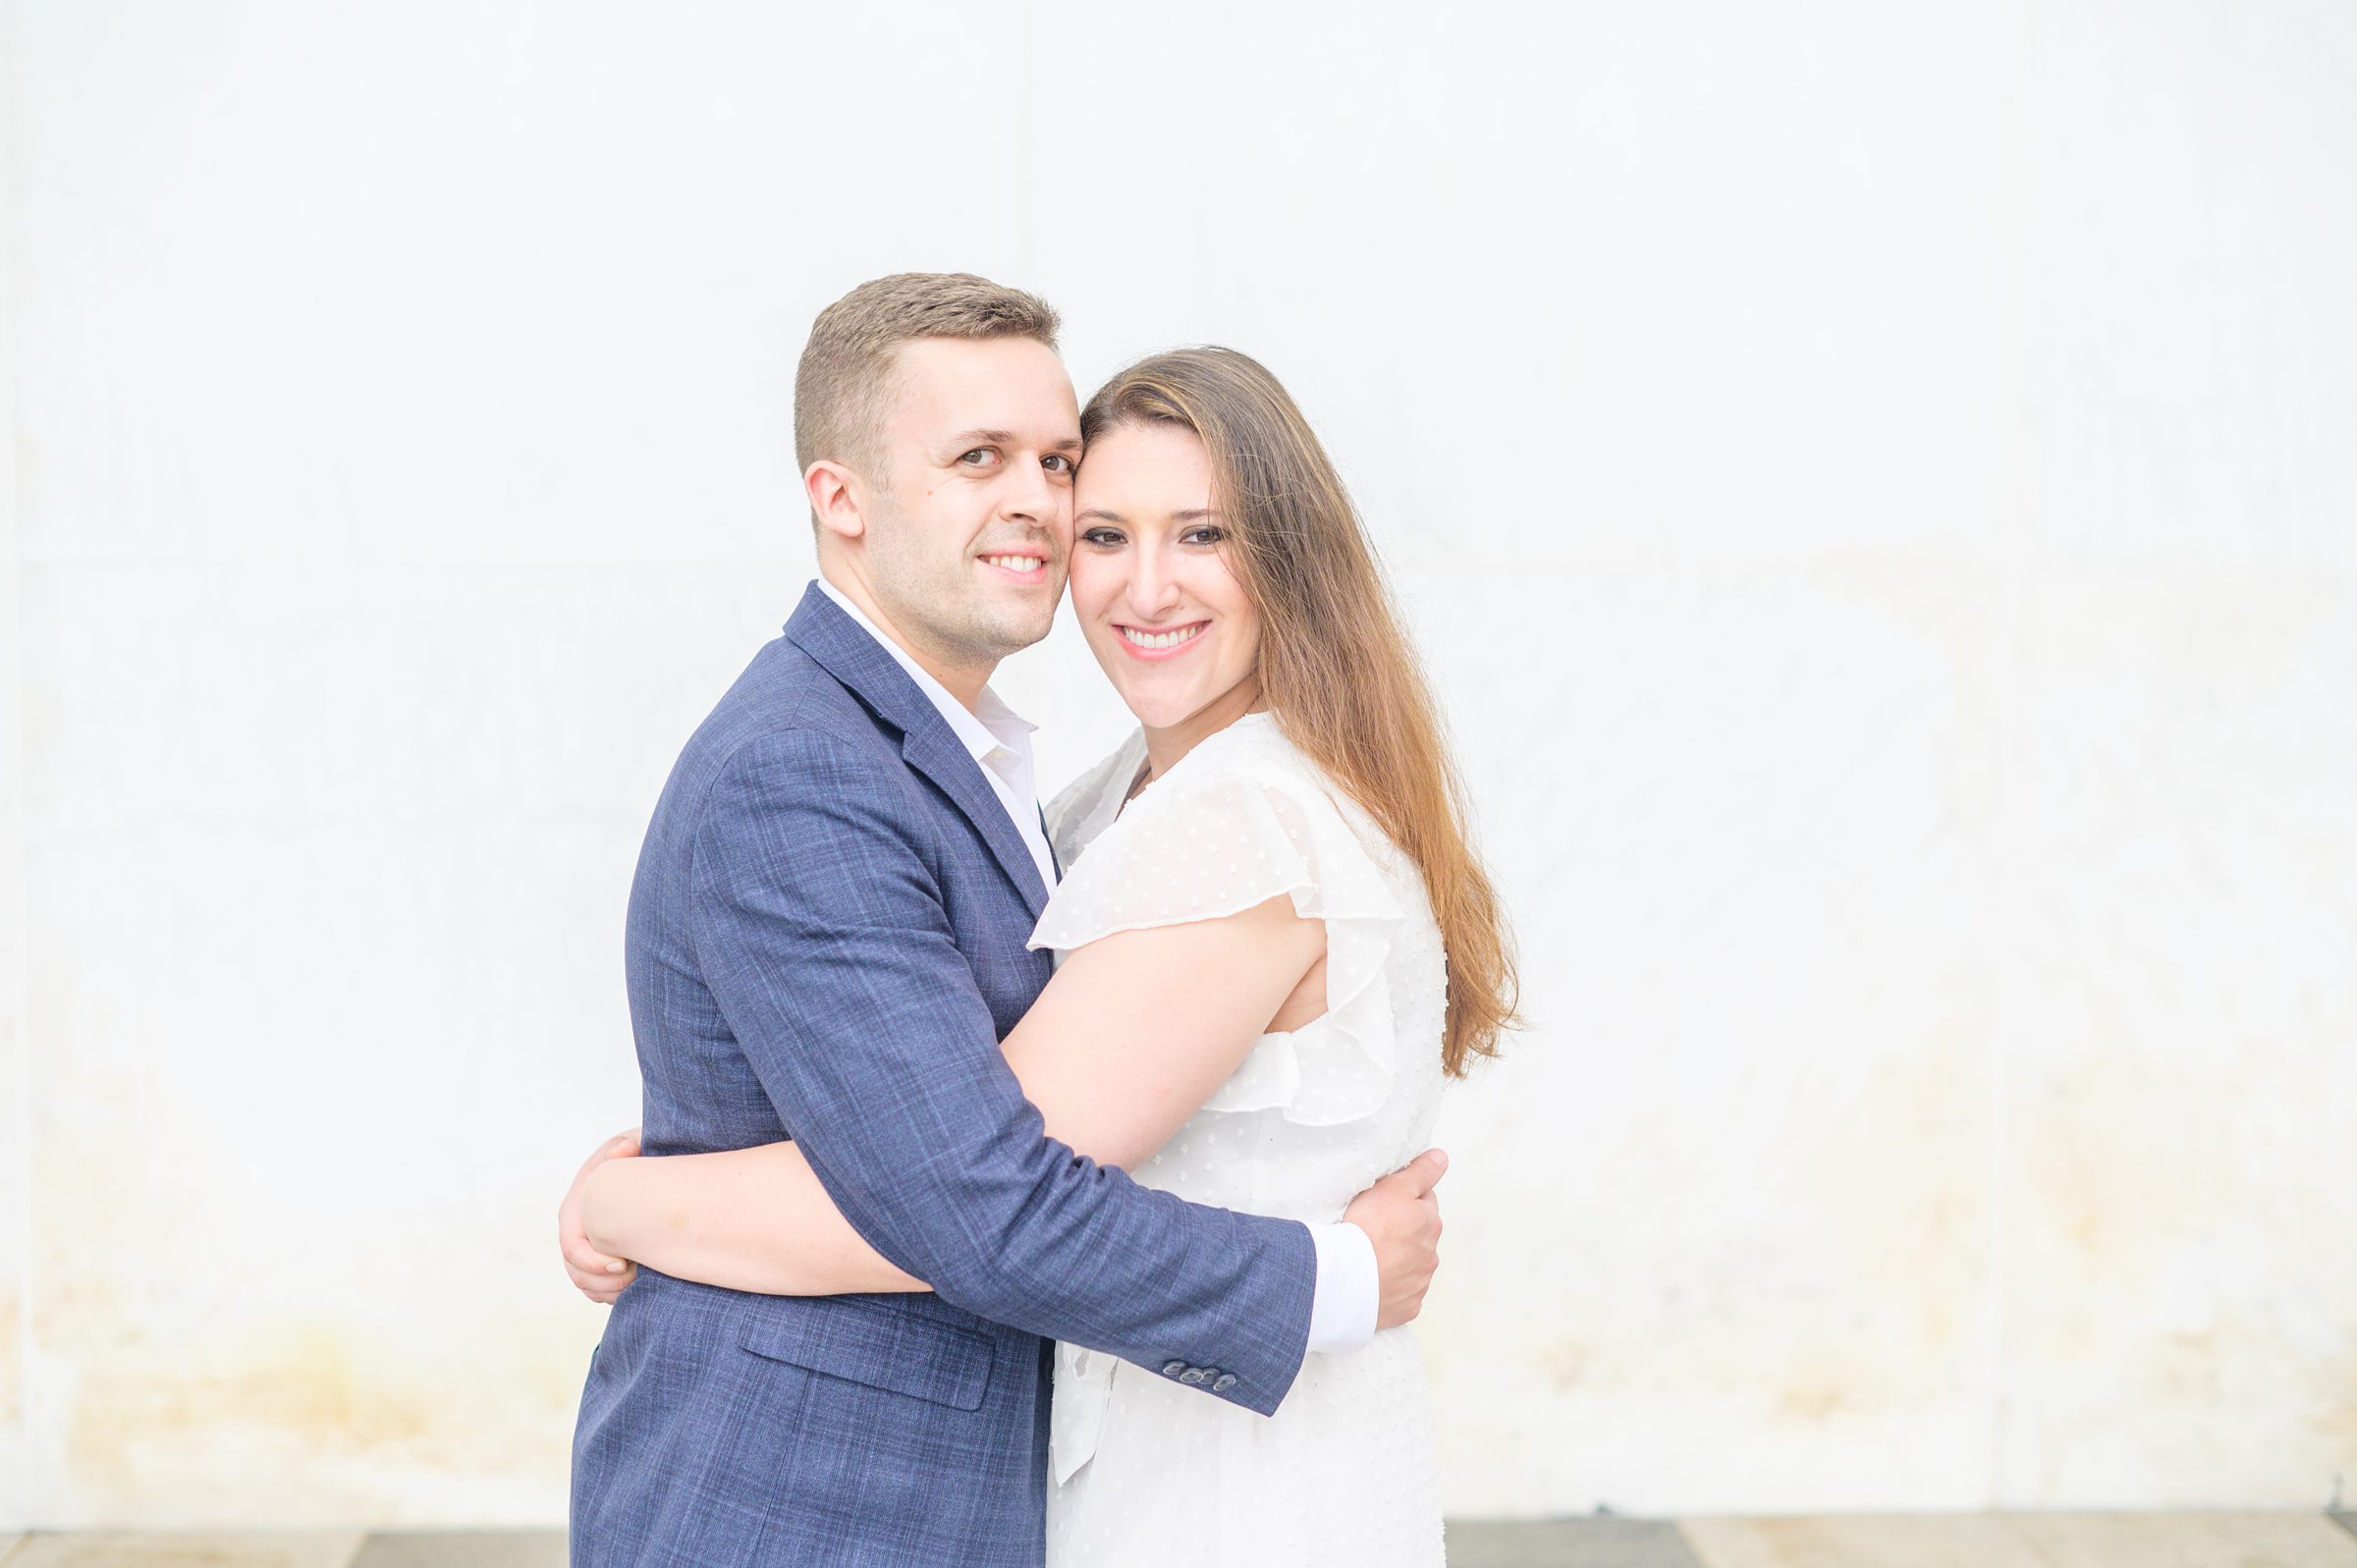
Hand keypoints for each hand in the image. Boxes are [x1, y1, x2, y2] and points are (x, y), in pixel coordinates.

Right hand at [560, 1128, 642, 1304]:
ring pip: (586, 1284)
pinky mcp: (596, 1258)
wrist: (641, 1163)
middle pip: (577, 1272)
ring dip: (610, 1291)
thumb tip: (624, 1150)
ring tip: (640, 1283)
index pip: (572, 1246)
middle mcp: (574, 1230)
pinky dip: (612, 1294)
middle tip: (638, 1277)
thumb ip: (625, 1147)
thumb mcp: (631, 1144)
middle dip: (606, 1282)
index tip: (624, 1264)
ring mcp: (584, 1246)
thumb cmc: (636, 1155)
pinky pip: (596, 1288)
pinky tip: (637, 1288)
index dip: (594, 1262)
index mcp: (576, 1207)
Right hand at [1342, 1147, 1446, 1329]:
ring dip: (1397, 1261)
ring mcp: (1419, 1284)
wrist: (1349, 1279)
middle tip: (1373, 1229)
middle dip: (1403, 1232)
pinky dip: (1390, 1288)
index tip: (1384, 1203)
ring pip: (1411, 1266)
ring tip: (1368, 1257)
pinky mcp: (1406, 1307)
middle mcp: (1431, 1254)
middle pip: (1419, 1236)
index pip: (1425, 1202)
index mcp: (1430, 1223)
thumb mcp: (1394, 1187)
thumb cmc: (1368, 1228)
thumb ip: (1421, 1172)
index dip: (1404, 1199)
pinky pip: (1401, 1294)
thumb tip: (1442, 1158)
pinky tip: (1372, 1282)